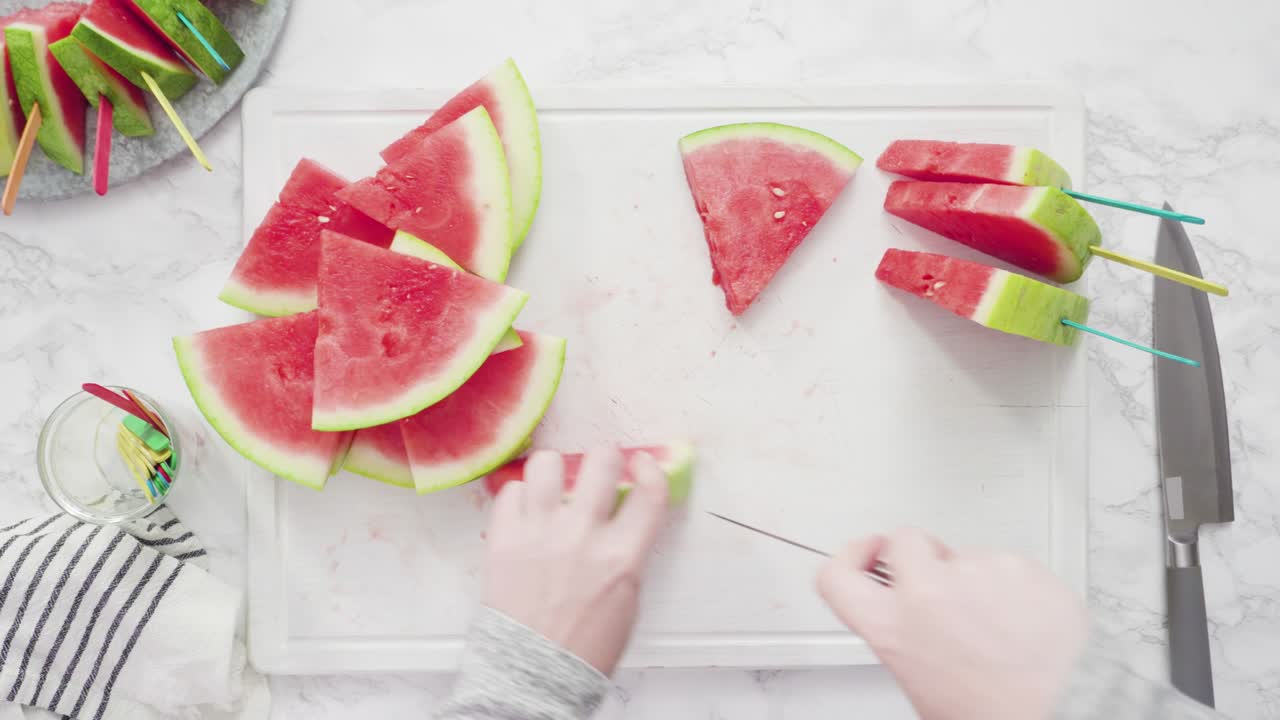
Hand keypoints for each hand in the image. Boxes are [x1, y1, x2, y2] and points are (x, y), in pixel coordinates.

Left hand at [481, 448, 669, 675]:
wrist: (533, 674)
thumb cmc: (583, 647)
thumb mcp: (626, 600)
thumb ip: (627, 553)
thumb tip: (625, 517)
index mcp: (621, 557)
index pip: (650, 492)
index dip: (651, 469)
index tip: (644, 464)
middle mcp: (582, 537)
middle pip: (601, 461)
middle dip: (605, 457)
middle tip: (600, 465)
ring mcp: (539, 534)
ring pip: (548, 463)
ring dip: (556, 469)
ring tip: (555, 484)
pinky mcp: (504, 539)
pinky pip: (510, 491)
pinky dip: (521, 496)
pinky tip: (527, 512)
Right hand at [817, 529, 1087, 719]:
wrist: (1066, 710)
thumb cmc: (1000, 713)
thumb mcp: (923, 688)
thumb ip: (906, 641)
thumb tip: (912, 626)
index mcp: (893, 629)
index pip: (838, 575)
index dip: (850, 557)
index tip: (866, 553)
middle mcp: (928, 592)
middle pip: (903, 541)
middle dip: (917, 555)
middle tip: (937, 582)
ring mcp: (975, 572)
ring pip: (963, 554)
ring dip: (974, 579)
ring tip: (999, 625)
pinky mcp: (1019, 564)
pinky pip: (1006, 563)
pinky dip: (1013, 585)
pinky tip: (1024, 620)